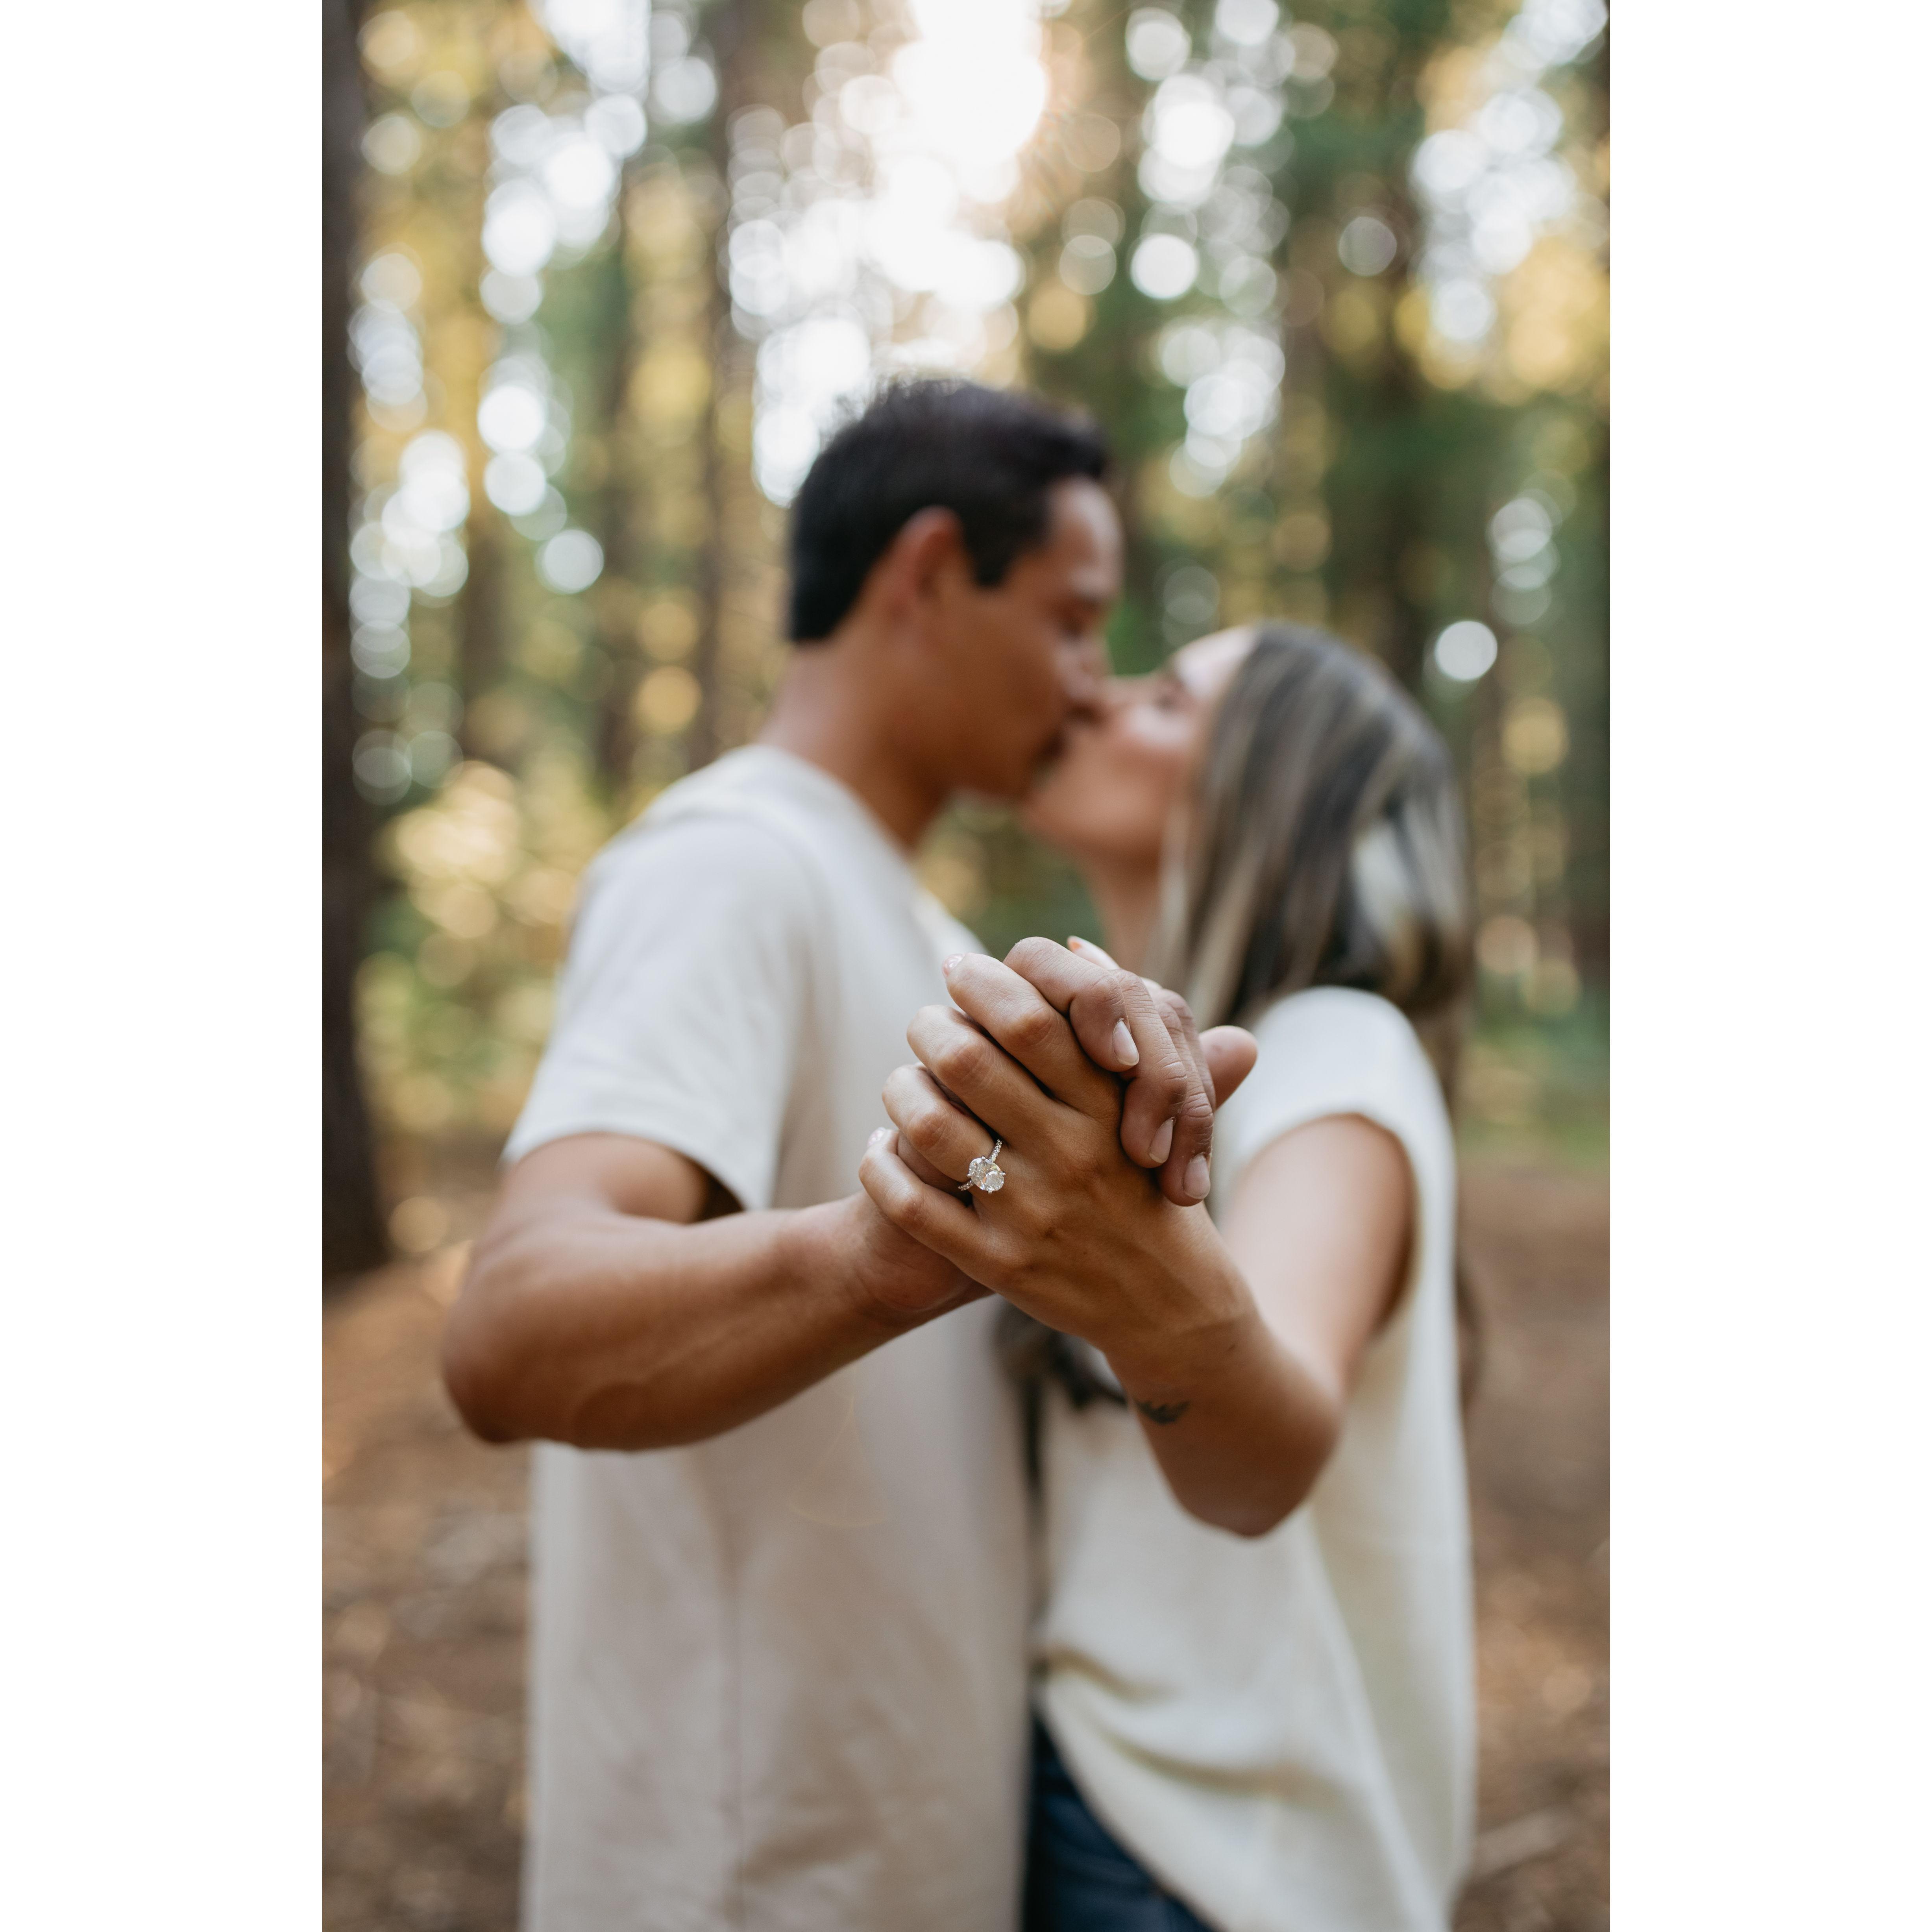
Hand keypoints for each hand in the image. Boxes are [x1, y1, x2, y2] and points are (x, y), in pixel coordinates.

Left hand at [859, 953, 1251, 1379]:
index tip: (959, 968)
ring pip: (931, 1128)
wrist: (1173, 1308)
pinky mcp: (999, 1266)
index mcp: (1111, 1110)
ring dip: (900, 1091)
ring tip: (901, 1080)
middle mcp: (1072, 1157)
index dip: (983, 984)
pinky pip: (913, 1206)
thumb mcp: (1158, 1108)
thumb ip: (1127, 1027)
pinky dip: (882, 1167)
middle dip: (930, 1027)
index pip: (1033, 1022)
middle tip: (924, 1020)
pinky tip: (880, 1147)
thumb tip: (1078, 946)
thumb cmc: (1154, 1190)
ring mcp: (1033, 1213)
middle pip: (969, 1062)